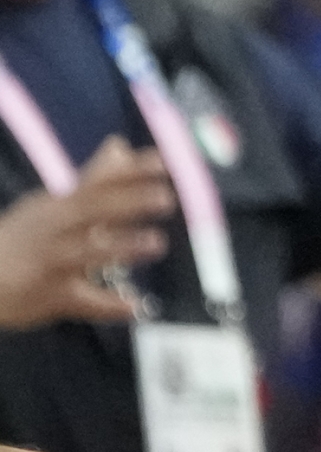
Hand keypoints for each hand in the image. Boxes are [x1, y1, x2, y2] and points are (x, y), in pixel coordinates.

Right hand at [0, 139, 172, 329]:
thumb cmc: (22, 240)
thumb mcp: (51, 206)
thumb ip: (92, 179)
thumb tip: (120, 145)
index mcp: (59, 207)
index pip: (97, 183)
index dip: (130, 172)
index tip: (163, 163)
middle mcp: (56, 231)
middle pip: (93, 212)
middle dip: (129, 203)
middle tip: (166, 198)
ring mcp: (53, 264)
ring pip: (89, 253)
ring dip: (122, 247)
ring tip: (156, 243)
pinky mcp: (51, 296)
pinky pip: (82, 301)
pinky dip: (107, 305)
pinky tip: (134, 306)